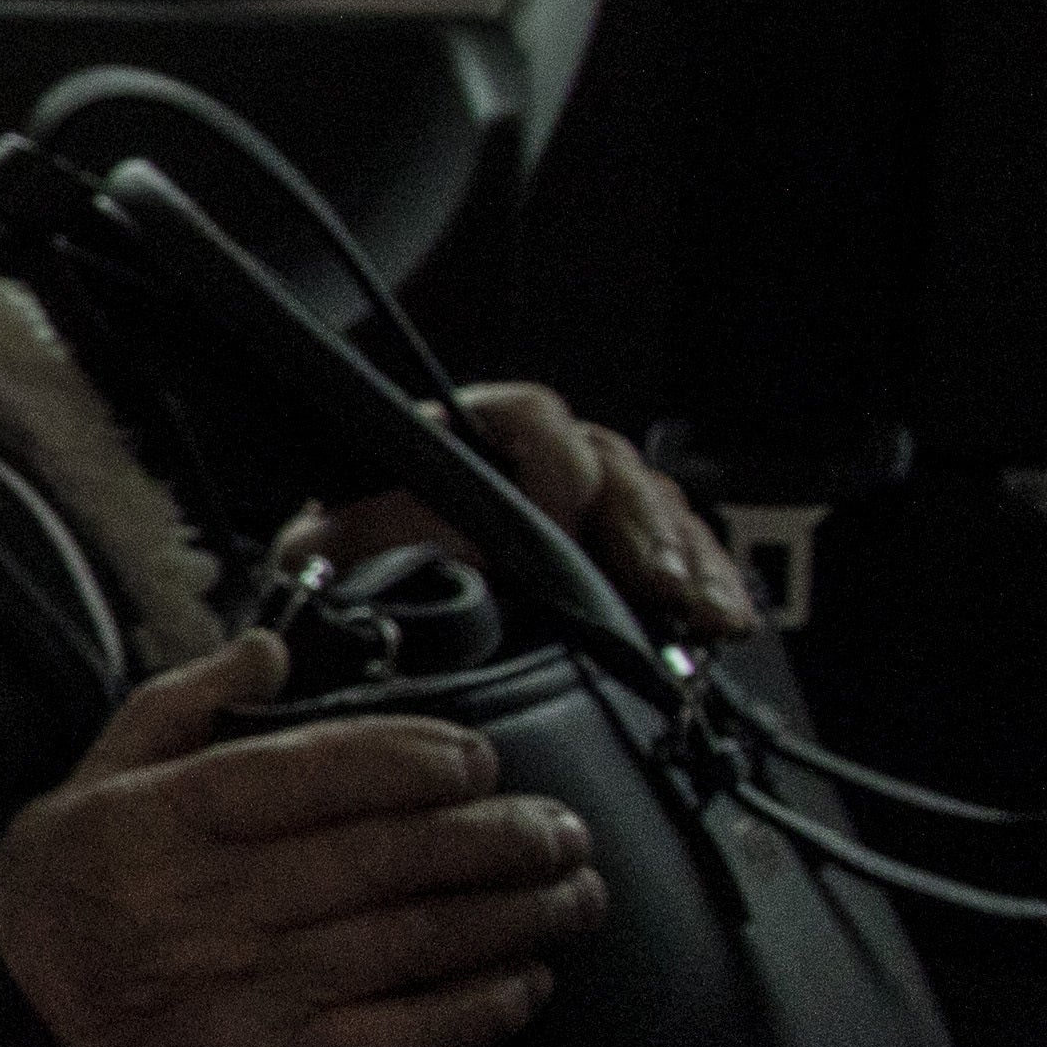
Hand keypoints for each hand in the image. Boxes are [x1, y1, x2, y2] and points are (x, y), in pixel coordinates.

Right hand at [0, 633, 608, 1046]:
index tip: (478, 759)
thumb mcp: (87, 781)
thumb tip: (271, 650)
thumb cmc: (48, 903)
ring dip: (511, 915)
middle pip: (389, 858)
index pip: (316, 775)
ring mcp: (249, 991)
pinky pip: (398, 1038)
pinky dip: (473, 1010)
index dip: (414, 761)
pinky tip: (525, 983)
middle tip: (561, 827)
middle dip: (497, 839)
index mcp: (167, 821)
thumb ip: (180, 706)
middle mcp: (214, 902)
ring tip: (572, 892)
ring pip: (412, 941)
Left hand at [282, 380, 760, 647]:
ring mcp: (587, 511)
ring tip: (702, 614)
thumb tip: (411, 541)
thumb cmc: (342, 575)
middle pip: (612, 465)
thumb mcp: (323, 555)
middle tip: (659, 583)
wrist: (369, 627)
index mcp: (462, 440)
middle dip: (644, 527)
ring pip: (658, 511)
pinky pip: (684, 557)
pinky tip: (722, 623)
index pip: (527, 418)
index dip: (555, 462)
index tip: (569, 515)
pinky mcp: (624, 562)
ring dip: (687, 563)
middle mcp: (533, 463)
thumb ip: (352, 537)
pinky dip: (708, 589)